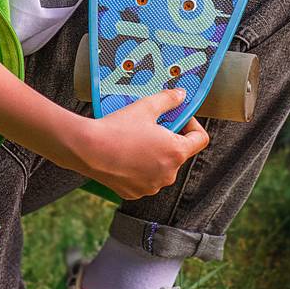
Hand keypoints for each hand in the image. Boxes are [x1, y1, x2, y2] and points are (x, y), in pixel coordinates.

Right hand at [74, 88, 209, 200]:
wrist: (88, 150)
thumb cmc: (117, 129)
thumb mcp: (146, 107)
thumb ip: (168, 100)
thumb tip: (181, 95)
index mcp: (176, 152)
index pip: (200, 139)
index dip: (193, 125)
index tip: (179, 118)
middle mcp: (168, 174)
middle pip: (178, 153)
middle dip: (168, 139)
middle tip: (150, 126)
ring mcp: (152, 186)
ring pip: (161, 167)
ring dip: (154, 155)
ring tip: (135, 141)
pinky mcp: (135, 193)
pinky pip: (144, 179)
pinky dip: (139, 169)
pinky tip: (125, 156)